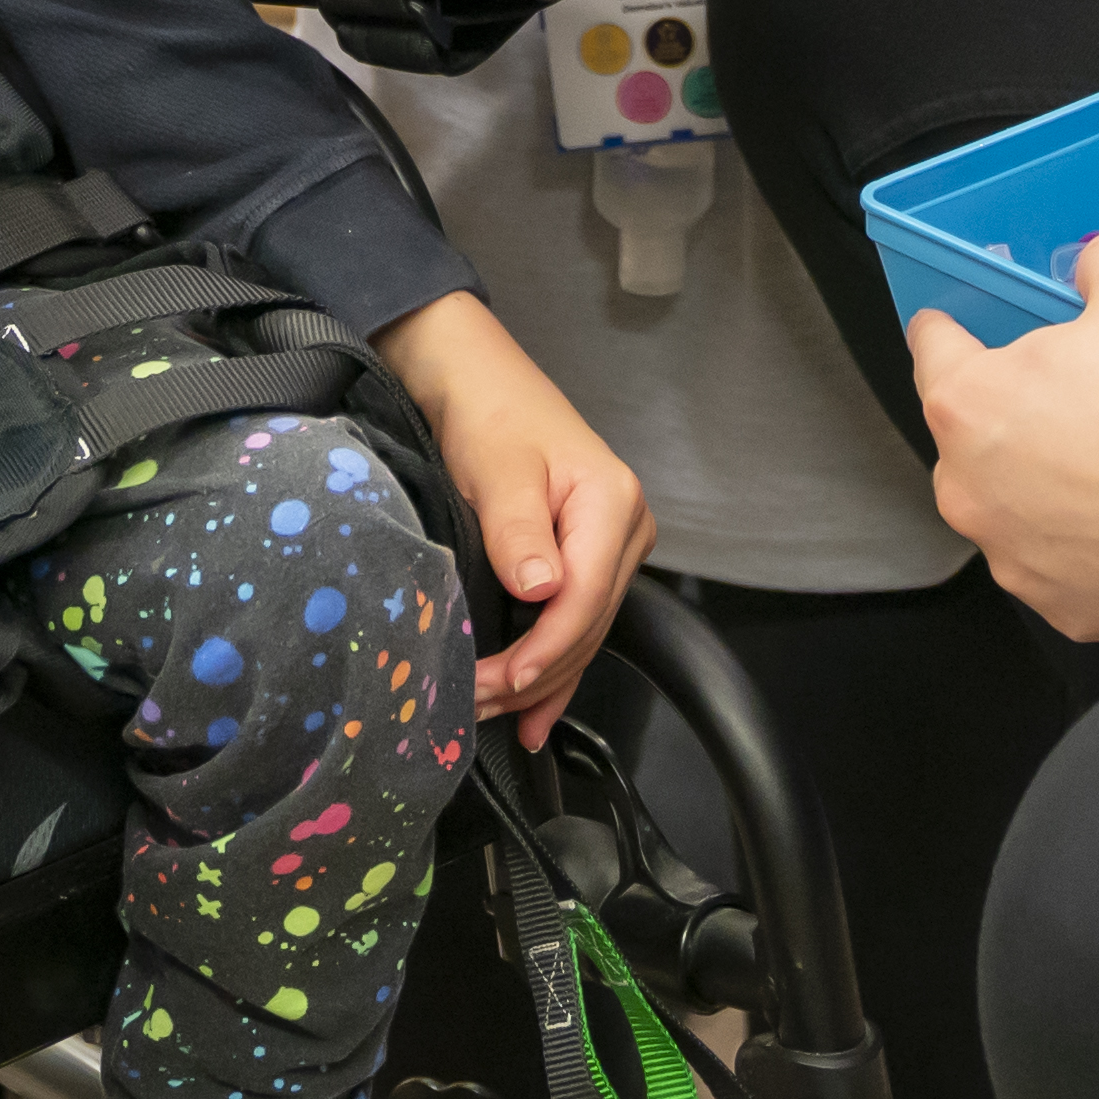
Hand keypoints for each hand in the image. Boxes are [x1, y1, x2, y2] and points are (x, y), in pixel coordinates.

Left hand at [374, 292, 654, 741]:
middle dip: (536, 676)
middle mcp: (624, 527)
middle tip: (480, 708)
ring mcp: (610, 543)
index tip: (502, 683)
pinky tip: (538, 706)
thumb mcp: (497, 469)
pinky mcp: (587, 552)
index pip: (586, 600)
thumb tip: (543, 591)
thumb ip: (519, 531)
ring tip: (504, 721)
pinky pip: (577, 619)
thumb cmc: (487, 413)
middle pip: (589, 624)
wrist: (474, 377)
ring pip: (585, 630)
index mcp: (612, 504)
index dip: (545, 651)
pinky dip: (553, 662)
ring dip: (544, 679)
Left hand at [908, 238, 1098, 642]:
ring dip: (1049, 495)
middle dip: (1013, 424)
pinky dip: (1093, 553)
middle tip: (1078, 407)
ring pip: (1017, 515)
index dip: (949, 333)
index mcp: (970, 405)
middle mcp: (973, 492)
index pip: (935, 351)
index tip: (949, 332)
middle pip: (973, 444)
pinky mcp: (1067, 613)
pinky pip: (1068, 572)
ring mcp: (1017, 561)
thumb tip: (1098, 264)